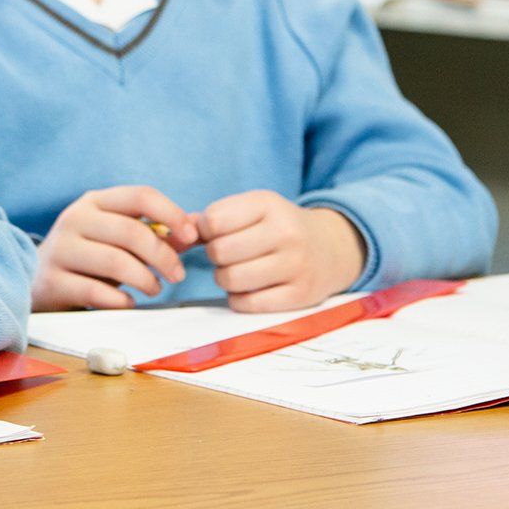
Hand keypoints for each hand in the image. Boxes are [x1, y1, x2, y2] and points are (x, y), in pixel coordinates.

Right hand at [30, 186, 199, 311]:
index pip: (140, 196)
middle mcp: (74, 219)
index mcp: (95, 201)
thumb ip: (154, 231)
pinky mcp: (52, 281)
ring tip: (154, 289)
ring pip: (115, 262)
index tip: (192, 237)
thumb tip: (194, 229)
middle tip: (177, 275)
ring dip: (145, 280)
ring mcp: (60, 250)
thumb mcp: (117, 236)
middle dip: (163, 256)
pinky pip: (96, 292)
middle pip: (131, 232)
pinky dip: (121, 301)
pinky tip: (128, 302)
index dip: (172, 214)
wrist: (36, 279)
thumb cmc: (89, 256)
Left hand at [200, 191, 367, 312]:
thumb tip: (177, 234)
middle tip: (226, 255)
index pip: (214, 221)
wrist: (331, 248)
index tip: (215, 234)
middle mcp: (286, 232)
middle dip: (215, 256)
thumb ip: (214, 218)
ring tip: (236, 271)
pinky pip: (248, 304)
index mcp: (269, 204)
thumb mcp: (253, 210)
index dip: (205, 231)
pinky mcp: (300, 295)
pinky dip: (238, 299)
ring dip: (224, 278)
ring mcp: (296, 265)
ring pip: (231, 279)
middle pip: (220, 252)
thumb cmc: (278, 228)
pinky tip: (247, 289)